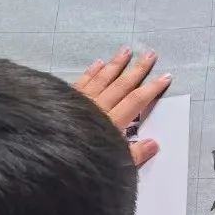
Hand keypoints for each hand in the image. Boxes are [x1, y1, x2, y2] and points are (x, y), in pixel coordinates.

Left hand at [74, 46, 171, 167]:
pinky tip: (98, 63)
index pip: (136, 101)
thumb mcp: (112, 164)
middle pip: (121, 85)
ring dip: (115, 64)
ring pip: (102, 78)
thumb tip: (154, 143)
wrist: (49, 154)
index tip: (165, 77)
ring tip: (126, 51)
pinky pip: (82, 81)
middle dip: (137, 70)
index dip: (152, 89)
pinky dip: (92, 71)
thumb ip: (133, 155)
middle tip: (150, 54)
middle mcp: (99, 107)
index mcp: (112, 123)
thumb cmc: (82, 160)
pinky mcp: (66, 99)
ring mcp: (81, 100)